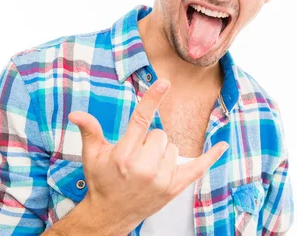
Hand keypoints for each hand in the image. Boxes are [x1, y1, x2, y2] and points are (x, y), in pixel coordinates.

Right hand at [68, 78, 227, 232]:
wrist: (110, 215)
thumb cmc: (102, 182)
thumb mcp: (92, 156)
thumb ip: (89, 131)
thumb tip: (76, 113)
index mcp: (123, 155)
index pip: (141, 119)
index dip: (153, 98)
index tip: (164, 82)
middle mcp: (143, 167)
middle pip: (160, 134)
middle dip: (150, 140)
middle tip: (137, 156)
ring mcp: (160, 179)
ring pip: (172, 147)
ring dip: (163, 152)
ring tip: (147, 166)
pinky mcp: (173, 189)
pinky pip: (196, 168)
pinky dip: (210, 157)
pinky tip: (221, 146)